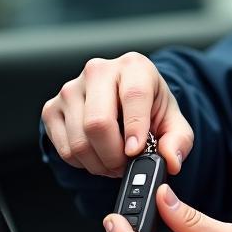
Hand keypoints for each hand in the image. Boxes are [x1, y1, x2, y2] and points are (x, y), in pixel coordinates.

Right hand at [42, 52, 189, 176]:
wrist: (124, 99)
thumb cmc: (149, 108)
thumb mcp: (173, 121)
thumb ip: (179, 141)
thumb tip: (170, 160)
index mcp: (134, 67)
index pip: (132, 96)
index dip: (134, 128)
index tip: (136, 151)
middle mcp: (98, 71)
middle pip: (98, 123)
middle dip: (114, 155)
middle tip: (126, 165)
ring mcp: (71, 89)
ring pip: (79, 141)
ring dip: (100, 164)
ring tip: (115, 162)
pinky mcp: (52, 108)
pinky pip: (64, 149)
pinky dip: (83, 163)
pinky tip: (98, 155)